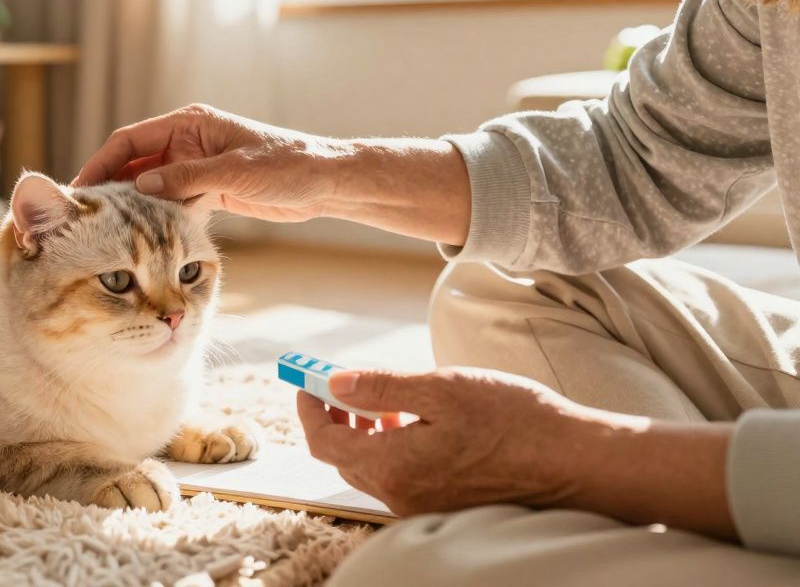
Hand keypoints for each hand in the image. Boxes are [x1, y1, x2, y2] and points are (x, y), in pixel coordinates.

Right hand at [71, 104, 348, 221]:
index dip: (101, 162)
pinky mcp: (208, 192)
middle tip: (85, 217)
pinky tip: (141, 240)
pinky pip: (172, 204)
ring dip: (132, 208)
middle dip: (110, 188)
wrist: (324, 182)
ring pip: (151, 188)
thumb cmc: (286, 165)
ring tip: (105, 232)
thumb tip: (141, 188)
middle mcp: (187, 143)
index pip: (130, 140)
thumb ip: (186, 178)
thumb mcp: (233, 171)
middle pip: (134, 164)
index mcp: (189, 124)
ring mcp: (196, 168)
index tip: (80, 188)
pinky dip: (156, 219)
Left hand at [298, 367, 587, 514]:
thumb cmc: (515, 420)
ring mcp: (425, 506)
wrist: (576, 462)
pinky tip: (414, 425)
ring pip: (373, 469)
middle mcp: (403, 495)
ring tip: (380, 402)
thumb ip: (382, 388)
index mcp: (394, 467)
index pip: (324, 442)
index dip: (309, 407)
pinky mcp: (447, 505)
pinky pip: (401, 478)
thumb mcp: (442, 389)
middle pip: (344, 458)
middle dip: (335, 418)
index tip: (308, 379)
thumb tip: (334, 383)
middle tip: (339, 385)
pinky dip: (393, 449)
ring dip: (365, 433)